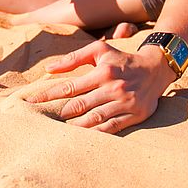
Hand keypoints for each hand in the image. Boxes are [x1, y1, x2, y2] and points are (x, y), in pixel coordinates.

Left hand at [25, 40, 177, 133]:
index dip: (48, 95)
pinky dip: (96, 133)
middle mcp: (113, 88)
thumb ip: (74, 58)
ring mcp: (125, 103)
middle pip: (79, 105)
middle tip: (43, 119)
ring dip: (75, 126)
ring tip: (60, 130)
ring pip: (94, 118)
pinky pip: (111, 127)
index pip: (69, 87)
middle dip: (59, 113)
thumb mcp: (99, 50)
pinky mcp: (135, 115)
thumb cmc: (121, 59)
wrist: (156, 69)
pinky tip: (83, 137)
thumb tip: (48, 68)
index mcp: (102, 72)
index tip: (31, 102)